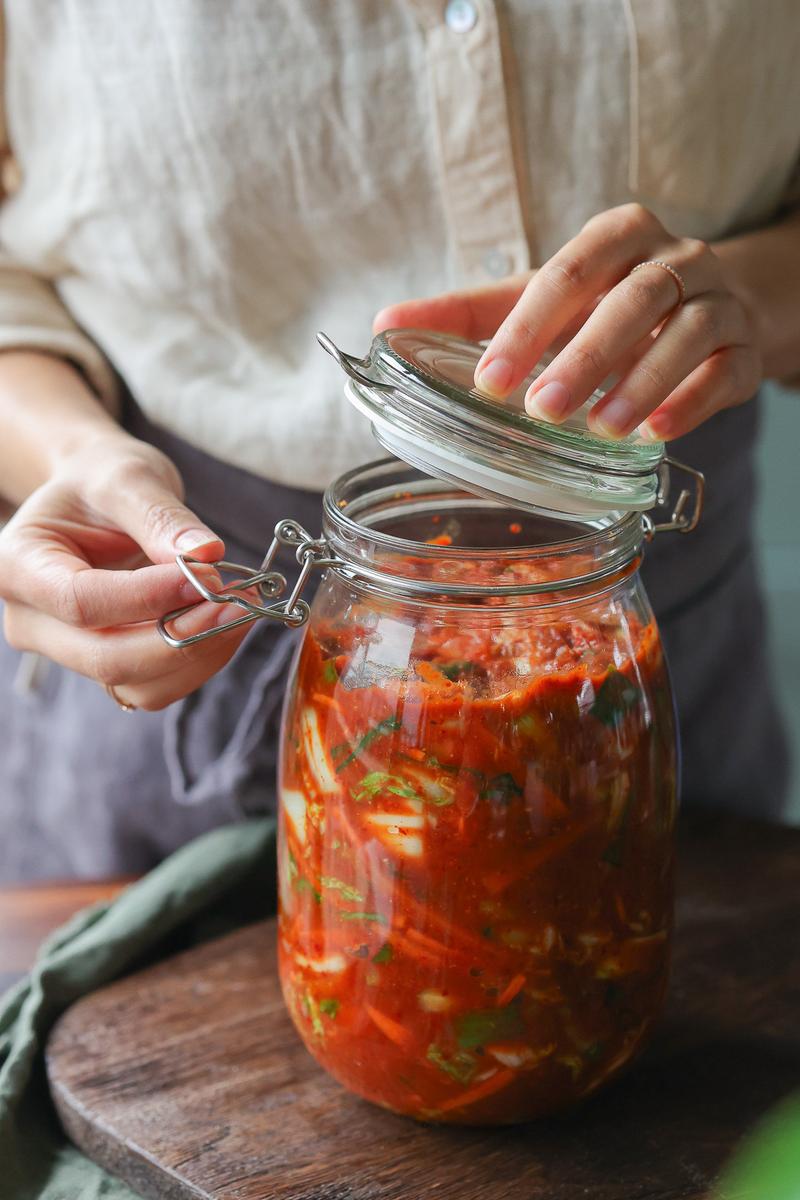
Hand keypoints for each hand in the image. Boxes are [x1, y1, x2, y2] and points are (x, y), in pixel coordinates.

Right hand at [0, 431, 251, 710]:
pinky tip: (225, 621)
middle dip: (183, 637)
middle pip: (107, 658)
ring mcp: (69, 652)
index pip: (81, 602)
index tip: (208, 576)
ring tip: (240, 606)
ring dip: (200, 654)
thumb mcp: (127, 476)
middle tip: (240, 601)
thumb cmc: (101, 480)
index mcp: (18, 566)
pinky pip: (157, 685)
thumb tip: (207, 556)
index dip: (149, 598)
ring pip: (138, 685)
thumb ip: (162, 517)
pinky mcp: (109, 664)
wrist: (97, 497)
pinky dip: (200, 660)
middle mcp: (33, 621)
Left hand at [374, 203, 762, 440]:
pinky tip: (657, 433)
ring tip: (602, 431)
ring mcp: (717, 302)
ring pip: (687, 332)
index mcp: (618, 236)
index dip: (529, 326)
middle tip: (543, 410)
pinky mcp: (744, 350)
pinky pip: (725, 371)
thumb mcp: (541, 297)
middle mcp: (675, 259)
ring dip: (641, 383)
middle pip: (634, 298)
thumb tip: (385, 326)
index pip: (569, 271)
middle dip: (586, 356)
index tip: (491, 380)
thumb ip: (469, 312)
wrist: (713, 305)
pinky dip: (692, 401)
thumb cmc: (609, 304)